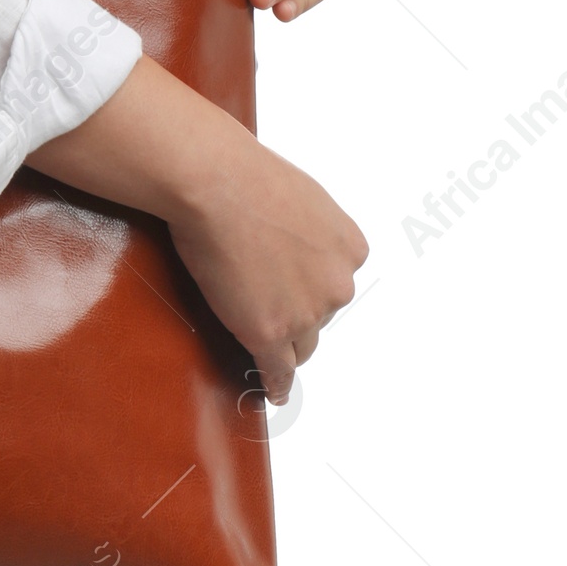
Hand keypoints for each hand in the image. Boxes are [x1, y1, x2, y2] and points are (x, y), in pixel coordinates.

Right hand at [167, 129, 367, 404]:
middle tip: (262, 292)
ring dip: (282, 341)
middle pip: (320, 315)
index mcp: (351, 248)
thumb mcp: (304, 196)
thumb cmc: (247, 175)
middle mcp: (337, 285)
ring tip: (258, 330)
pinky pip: (278, 370)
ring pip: (299, 344)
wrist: (216, 181)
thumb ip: (313, 231)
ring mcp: (305, 313)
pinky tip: (274, 390)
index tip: (292, 286)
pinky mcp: (269, 333)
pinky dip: (277, 384)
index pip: (334, 283)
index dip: (308, 285)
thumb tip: (298, 243)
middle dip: (296, 309)